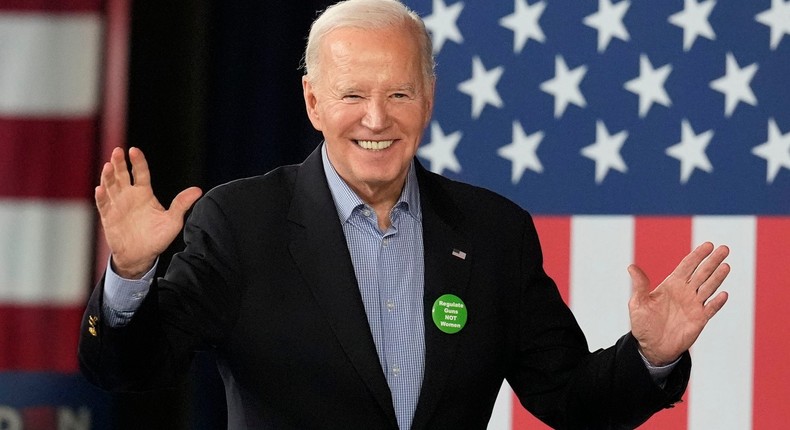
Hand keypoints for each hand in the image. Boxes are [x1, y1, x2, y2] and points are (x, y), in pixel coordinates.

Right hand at [95, 147, 201, 278]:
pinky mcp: (108, 217)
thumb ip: (182, 204)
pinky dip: (101, 196)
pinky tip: (100, 189)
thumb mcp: (173, 221)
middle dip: (119, 163)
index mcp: (144, 194)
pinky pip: (103, 204)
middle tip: (117, 151)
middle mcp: (129, 196)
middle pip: (122, 175)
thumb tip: (198, 190)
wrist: (141, 257)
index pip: (141, 173)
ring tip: (108, 166)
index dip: (137, 162)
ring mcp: (117, 205)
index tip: (134, 150)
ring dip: (108, 176)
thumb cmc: (157, 238)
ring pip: (110, 186)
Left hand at [628, 242, 729, 365]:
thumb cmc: (643, 324)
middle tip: (724, 248)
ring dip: (718, 277)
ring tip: (726, 266)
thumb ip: (640, 286)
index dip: (697, 255)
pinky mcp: (699, 320)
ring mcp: (694, 305)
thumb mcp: (638, 303)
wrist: (651, 347)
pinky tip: (723, 294)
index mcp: (671, 285)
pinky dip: (717, 302)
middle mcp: (685, 292)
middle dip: (712, 261)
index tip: (708, 245)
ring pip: (709, 287)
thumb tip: (631, 267)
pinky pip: (710, 308)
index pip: (687, 266)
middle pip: (701, 273)